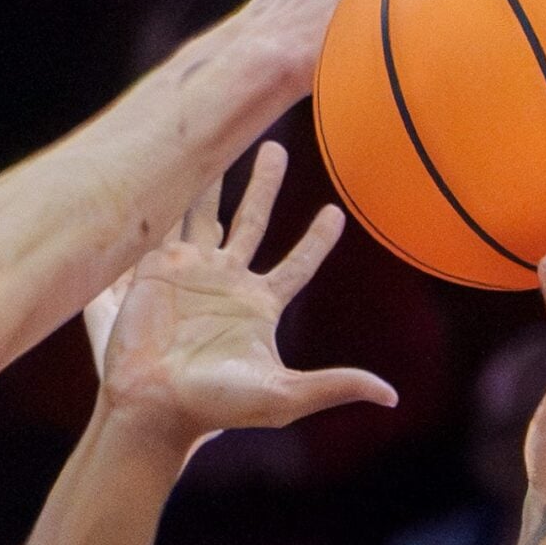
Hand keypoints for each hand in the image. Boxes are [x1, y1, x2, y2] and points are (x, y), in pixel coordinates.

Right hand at [94, 142, 396, 452]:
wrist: (154, 406)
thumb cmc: (215, 407)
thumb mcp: (283, 397)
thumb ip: (335, 385)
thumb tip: (391, 396)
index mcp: (259, 306)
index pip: (297, 263)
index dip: (316, 239)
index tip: (334, 213)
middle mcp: (226, 282)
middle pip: (252, 220)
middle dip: (265, 184)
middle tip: (276, 148)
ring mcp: (189, 273)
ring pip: (206, 211)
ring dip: (214, 177)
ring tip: (221, 138)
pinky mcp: (155, 270)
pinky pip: (166, 222)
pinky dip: (169, 193)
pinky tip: (171, 163)